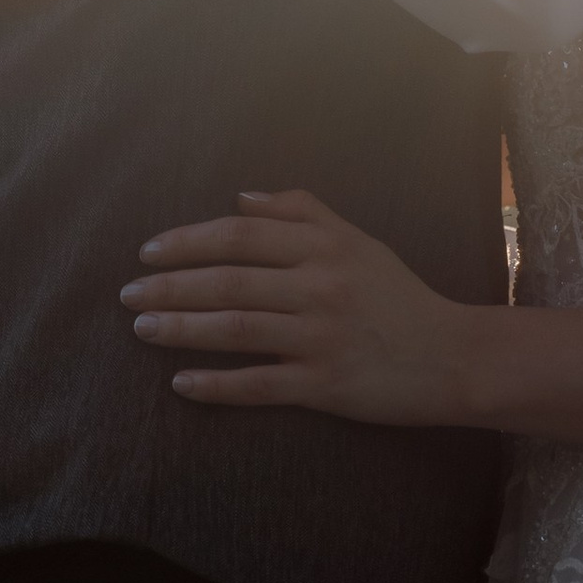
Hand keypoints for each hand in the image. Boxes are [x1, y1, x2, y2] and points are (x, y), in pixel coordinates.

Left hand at [121, 189, 482, 422]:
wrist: (453, 356)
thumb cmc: (399, 296)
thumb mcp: (359, 241)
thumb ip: (302, 212)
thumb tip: (240, 198)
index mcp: (325, 247)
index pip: (241, 236)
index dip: (188, 241)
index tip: (148, 252)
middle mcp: (321, 287)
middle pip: (229, 281)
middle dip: (170, 287)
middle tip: (128, 296)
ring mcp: (322, 338)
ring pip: (236, 329)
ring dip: (182, 329)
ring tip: (142, 330)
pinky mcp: (327, 385)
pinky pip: (260, 385)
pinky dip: (217, 385)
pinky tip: (182, 383)